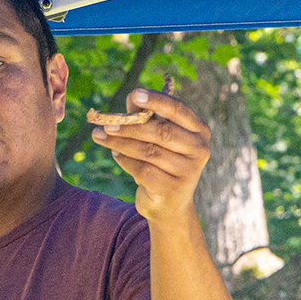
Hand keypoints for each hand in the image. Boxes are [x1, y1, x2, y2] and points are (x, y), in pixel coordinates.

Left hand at [90, 88, 211, 224]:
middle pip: (161, 132)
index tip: (134, 94)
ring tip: (101, 136)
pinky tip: (115, 154)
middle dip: (130, 127)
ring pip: (149, 151)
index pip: (178, 110)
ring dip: (121, 143)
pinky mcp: (172, 189)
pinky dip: (125, 160)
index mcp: (199, 131)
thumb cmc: (163, 164)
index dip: (156, 101)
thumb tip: (131, 97)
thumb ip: (147, 118)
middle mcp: (199, 150)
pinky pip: (143, 170)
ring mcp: (188, 172)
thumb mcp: (159, 139)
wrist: (169, 205)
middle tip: (107, 124)